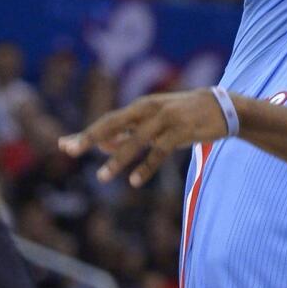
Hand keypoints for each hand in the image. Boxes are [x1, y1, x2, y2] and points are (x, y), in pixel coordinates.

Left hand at [58, 89, 230, 187]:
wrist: (223, 107)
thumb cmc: (183, 116)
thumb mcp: (155, 122)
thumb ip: (129, 132)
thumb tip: (100, 145)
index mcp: (141, 107)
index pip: (108, 121)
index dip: (86, 133)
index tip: (63, 145)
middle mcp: (150, 109)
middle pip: (115, 123)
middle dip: (92, 137)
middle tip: (70, 151)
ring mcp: (166, 119)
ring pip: (137, 139)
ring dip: (118, 158)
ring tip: (102, 177)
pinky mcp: (182, 130)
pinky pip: (161, 150)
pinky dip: (147, 166)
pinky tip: (135, 181)